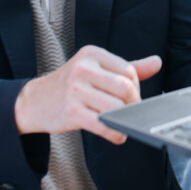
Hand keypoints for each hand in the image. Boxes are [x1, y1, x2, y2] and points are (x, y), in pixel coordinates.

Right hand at [14, 45, 161, 143]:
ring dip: (125, 120)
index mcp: (92, 54)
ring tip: (123, 124)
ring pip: (116, 106)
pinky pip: (103, 124)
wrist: (33, 101)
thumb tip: (157, 62)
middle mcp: (83, 69)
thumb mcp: (96, 69)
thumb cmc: (70, 85)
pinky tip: (117, 135)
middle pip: (125, 87)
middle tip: (130, 112)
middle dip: (133, 104)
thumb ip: (128, 67)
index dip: (136, 87)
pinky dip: (115, 133)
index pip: (128, 70)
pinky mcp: (71, 112)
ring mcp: (75, 90)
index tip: (131, 98)